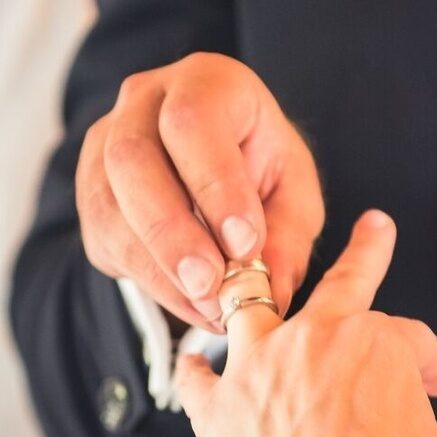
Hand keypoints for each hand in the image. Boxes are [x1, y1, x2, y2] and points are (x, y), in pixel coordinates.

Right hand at [76, 52, 322, 328]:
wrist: (227, 167)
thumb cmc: (266, 170)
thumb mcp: (296, 194)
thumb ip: (287, 236)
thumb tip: (270, 291)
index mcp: (208, 84)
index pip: (193, 122)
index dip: (215, 185)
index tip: (244, 243)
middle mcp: (145, 104)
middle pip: (133, 160)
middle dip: (174, 233)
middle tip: (212, 285)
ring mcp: (107, 144)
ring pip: (110, 205)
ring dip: (160, 267)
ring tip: (210, 306)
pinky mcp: (94, 192)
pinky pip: (106, 239)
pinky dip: (151, 281)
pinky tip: (191, 303)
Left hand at [176, 211, 436, 436]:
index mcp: (376, 346)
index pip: (414, 340)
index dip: (432, 362)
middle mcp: (315, 343)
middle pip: (344, 282)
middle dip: (368, 251)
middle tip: (375, 231)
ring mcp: (261, 372)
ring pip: (252, 306)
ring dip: (255, 288)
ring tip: (252, 271)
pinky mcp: (221, 414)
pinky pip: (197, 379)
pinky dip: (196, 370)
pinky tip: (194, 363)